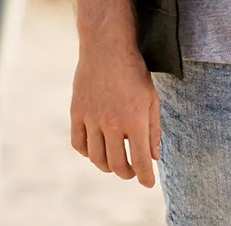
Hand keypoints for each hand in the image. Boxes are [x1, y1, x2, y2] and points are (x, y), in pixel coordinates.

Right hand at [70, 41, 159, 187]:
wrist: (106, 47)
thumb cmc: (134, 71)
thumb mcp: (151, 99)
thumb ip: (154, 130)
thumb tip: (154, 158)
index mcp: (135, 119)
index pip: (139, 161)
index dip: (145, 177)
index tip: (148, 183)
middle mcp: (112, 122)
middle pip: (117, 165)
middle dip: (127, 173)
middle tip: (132, 172)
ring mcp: (91, 118)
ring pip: (96, 158)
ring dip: (107, 166)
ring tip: (114, 163)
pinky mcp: (77, 112)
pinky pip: (79, 144)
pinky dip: (87, 152)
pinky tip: (96, 149)